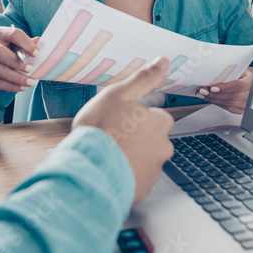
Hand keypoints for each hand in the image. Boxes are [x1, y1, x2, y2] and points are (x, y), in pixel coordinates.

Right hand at [0, 26, 40, 92]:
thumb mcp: (17, 47)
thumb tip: (39, 40)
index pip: (12, 34)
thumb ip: (27, 44)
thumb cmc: (7, 54)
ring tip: (30, 82)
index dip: (26, 43)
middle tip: (31, 69)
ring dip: (17, 77)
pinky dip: (12, 86)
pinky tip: (22, 87)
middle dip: (17, 62)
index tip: (36, 53)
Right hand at [73, 57, 174, 204]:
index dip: (137, 118)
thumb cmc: (101, 129)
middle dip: (136, 140)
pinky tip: (107, 171)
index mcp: (160, 123)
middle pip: (152, 141)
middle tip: (112, 138)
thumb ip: (144, 78)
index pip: (157, 118)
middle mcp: (163, 148)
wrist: (88, 169)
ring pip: (144, 161)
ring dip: (130, 159)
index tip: (120, 121)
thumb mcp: (119, 94)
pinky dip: (124, 177)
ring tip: (106, 156)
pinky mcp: (141, 191)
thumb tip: (164, 61)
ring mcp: (153, 172)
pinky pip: (134, 181)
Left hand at [195, 70, 251, 113]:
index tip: (212, 88)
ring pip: (227, 104)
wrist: (250, 82)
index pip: (238, 86)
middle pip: (231, 97)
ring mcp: (246, 104)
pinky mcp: (240, 110)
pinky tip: (209, 98)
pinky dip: (216, 103)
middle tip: (202, 90)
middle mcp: (250, 94)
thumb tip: (212, 72)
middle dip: (214, 94)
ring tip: (202, 94)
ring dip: (212, 99)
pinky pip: (227, 108)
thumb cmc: (242, 74)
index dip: (225, 88)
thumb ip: (229, 72)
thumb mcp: (239, 69)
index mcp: (251, 81)